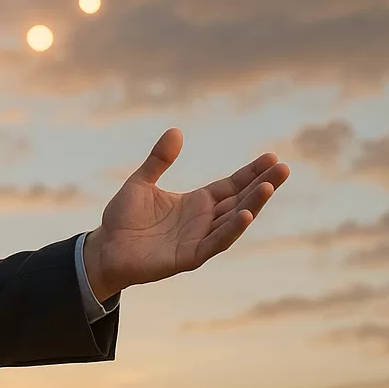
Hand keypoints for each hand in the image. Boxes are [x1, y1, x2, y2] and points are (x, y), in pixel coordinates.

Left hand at [83, 128, 288, 300]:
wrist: (105, 248)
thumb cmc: (123, 218)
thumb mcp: (141, 182)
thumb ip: (159, 160)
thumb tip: (176, 131)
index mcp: (196, 202)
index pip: (231, 185)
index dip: (251, 173)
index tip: (272, 159)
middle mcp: (203, 220)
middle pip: (239, 201)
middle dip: (262, 186)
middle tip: (283, 169)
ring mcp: (199, 239)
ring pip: (233, 221)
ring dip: (252, 205)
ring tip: (269, 187)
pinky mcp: (190, 257)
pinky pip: (215, 242)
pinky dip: (231, 230)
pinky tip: (246, 215)